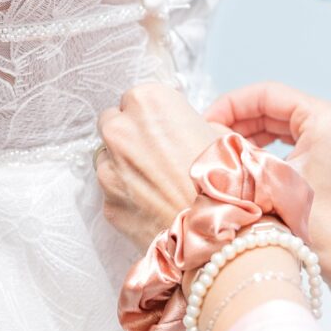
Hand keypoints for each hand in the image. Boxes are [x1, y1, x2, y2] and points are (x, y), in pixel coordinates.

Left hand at [96, 83, 226, 251]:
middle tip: (158, 156)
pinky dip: (128, 197)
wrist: (217, 233)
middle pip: (113, 123)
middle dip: (130, 136)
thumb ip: (181, 121)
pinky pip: (113, 193)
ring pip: (108, 159)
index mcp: (148, 101)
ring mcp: (108, 168)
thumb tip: (173, 127)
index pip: (134, 98)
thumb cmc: (224, 181)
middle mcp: (120, 129)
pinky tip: (155, 205)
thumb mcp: (216, 133)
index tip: (165, 130)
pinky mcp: (106, 203)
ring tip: (160, 184)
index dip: (151, 116)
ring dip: (126, 167)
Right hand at [206, 82, 330, 328]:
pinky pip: (290, 147)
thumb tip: (207, 141)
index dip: (230, 105)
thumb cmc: (330, 230)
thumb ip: (238, 157)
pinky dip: (264, 155)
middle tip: (206, 141)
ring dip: (248, 139)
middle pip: (273, 109)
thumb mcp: (273, 187)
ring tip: (220, 156)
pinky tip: (243, 171)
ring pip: (280, 129)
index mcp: (326, 119)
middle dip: (236, 123)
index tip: (203, 122)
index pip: (266, 94)